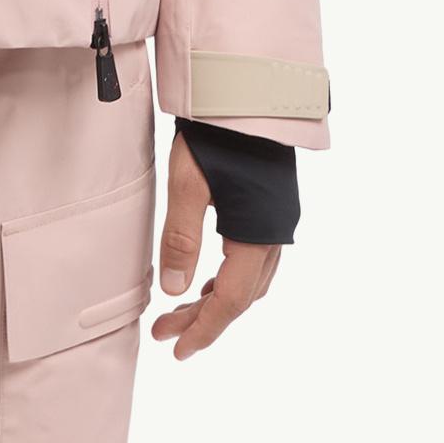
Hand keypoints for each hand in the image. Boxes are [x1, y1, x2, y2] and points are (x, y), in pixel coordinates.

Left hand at [149, 127, 280, 359]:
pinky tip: (209, 275)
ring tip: (183, 309)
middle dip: (204, 318)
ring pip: (250, 280)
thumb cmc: (216, 134)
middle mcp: (276, 234)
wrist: (248, 92)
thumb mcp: (188, 183)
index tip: (177, 350)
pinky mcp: (272, 207)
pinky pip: (254, 260)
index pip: (231, 300)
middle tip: (166, 332)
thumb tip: (175, 291)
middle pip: (241, 295)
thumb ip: (181, 238)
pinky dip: (230, 276)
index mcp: (258, 234)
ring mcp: (278, 221)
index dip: (205, 329)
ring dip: (218, 299)